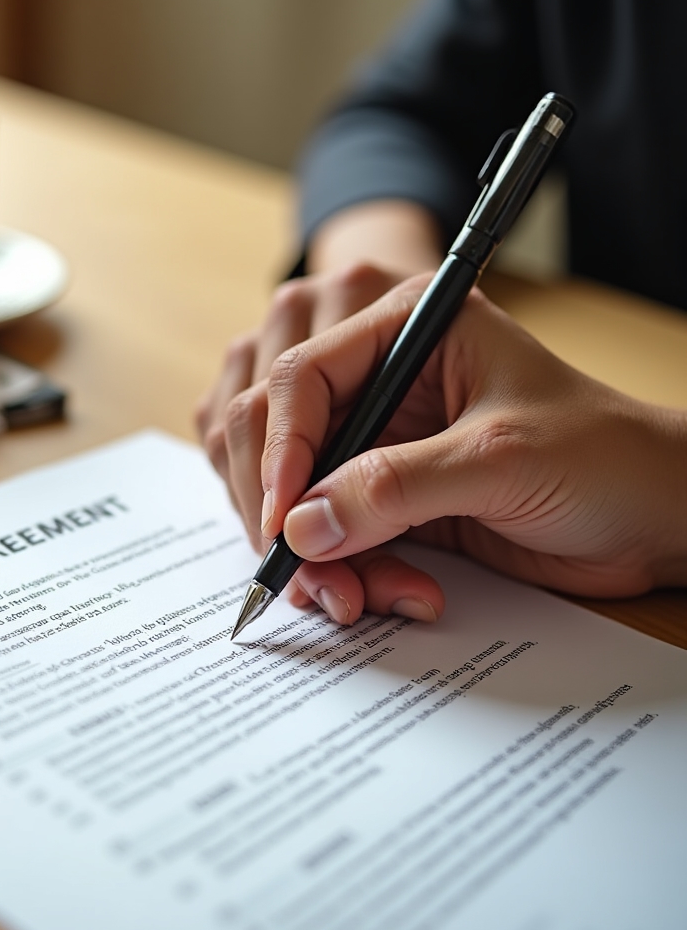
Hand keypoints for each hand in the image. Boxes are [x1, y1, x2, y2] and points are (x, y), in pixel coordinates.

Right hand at [207, 277, 686, 623]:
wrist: (653, 519)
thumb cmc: (604, 457)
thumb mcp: (498, 459)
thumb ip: (394, 487)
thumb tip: (301, 526)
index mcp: (406, 330)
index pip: (303, 376)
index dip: (281, 447)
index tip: (284, 517)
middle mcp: (382, 382)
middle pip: (280, 438)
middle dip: (287, 513)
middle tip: (304, 576)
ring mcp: (380, 443)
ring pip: (299, 497)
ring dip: (315, 557)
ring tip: (357, 600)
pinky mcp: (385, 499)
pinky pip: (331, 538)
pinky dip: (343, 574)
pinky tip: (389, 595)